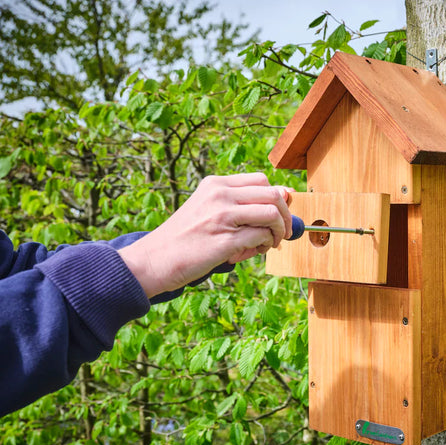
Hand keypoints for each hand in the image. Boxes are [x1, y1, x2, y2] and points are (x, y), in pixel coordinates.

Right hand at [119, 173, 291, 297]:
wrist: (154, 259)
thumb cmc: (187, 238)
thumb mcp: (210, 210)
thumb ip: (244, 204)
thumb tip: (287, 194)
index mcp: (215, 184)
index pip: (261, 180)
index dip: (278, 198)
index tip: (279, 215)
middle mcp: (219, 195)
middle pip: (272, 194)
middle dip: (285, 215)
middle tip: (283, 232)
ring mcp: (222, 216)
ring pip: (272, 213)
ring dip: (278, 231)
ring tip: (269, 243)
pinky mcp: (225, 240)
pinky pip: (261, 236)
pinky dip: (265, 244)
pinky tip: (255, 251)